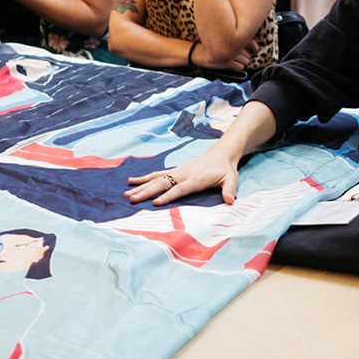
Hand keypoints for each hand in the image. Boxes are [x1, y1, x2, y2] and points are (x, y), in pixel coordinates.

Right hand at [125, 142, 242, 205]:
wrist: (220, 154)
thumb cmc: (225, 170)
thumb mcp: (232, 179)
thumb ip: (229, 189)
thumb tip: (230, 201)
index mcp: (196, 178)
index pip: (179, 189)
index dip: (168, 196)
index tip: (155, 203)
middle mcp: (183, 174)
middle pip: (162, 184)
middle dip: (147, 192)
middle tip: (132, 200)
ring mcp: (177, 172)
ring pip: (156, 179)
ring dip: (141, 186)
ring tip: (127, 193)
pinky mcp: (174, 171)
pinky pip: (156, 175)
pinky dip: (143, 179)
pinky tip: (131, 182)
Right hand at [192, 39, 258, 70]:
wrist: (196, 52)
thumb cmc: (211, 46)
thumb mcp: (223, 40)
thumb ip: (237, 41)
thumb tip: (254, 50)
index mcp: (232, 35)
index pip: (251, 42)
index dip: (253, 48)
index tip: (250, 51)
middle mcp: (232, 43)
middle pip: (248, 53)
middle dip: (245, 57)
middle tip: (237, 57)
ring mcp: (230, 52)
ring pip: (246, 61)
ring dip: (242, 63)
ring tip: (234, 61)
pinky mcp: (226, 62)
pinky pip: (240, 67)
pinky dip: (238, 67)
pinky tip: (232, 65)